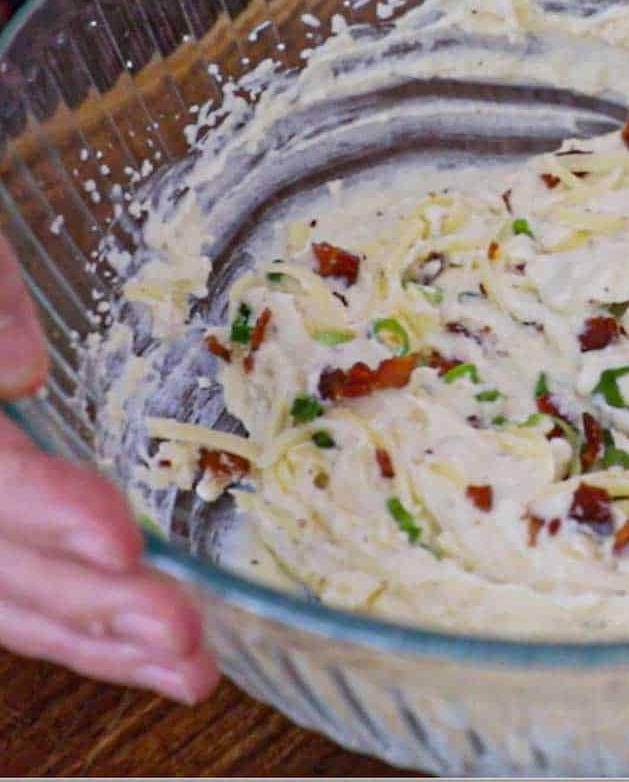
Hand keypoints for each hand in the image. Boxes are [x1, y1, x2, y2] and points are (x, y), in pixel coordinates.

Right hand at [0, 234, 217, 703]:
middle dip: (91, 609)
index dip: (46, 513)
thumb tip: (18, 376)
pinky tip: (136, 644)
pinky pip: (11, 580)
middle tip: (189, 645)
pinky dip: (74, 618)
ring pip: (2, 596)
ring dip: (96, 639)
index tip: (122, 544)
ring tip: (189, 671)